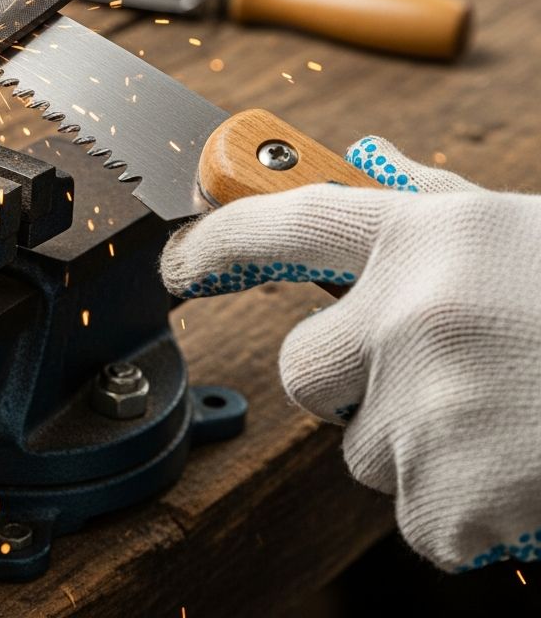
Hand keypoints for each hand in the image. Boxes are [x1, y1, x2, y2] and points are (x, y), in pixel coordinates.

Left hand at [161, 136, 540, 571]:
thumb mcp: (517, 228)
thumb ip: (436, 200)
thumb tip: (373, 163)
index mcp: (425, 235)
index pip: (287, 223)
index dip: (218, 238)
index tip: (177, 259)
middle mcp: (409, 312)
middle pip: (302, 368)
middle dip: (343, 382)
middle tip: (422, 375)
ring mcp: (426, 404)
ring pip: (363, 450)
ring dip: (418, 447)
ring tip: (504, 419)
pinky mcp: (454, 492)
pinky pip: (419, 518)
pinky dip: (462, 513)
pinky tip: (522, 475)